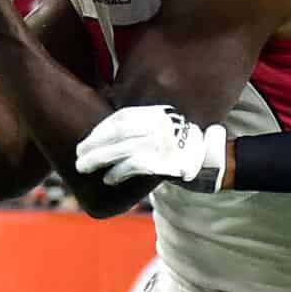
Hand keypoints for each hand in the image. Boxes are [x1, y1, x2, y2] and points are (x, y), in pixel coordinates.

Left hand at [75, 105, 227, 192]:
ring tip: (83, 166)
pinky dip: (118, 173)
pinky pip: (134, 166)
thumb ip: (141, 120)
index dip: (101, 128)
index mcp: (158, 113)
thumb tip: (110, 119)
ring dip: (99, 159)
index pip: (122, 117)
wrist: (212, 159)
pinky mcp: (164, 163)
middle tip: (78, 153)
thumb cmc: (184, 142)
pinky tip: (107, 178)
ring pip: (121, 149)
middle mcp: (160, 126)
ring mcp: (163, 144)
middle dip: (94, 143)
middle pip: (118, 132)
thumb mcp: (163, 122)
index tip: (88, 137)